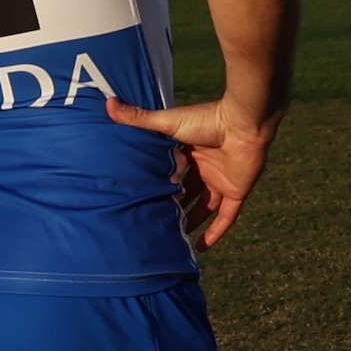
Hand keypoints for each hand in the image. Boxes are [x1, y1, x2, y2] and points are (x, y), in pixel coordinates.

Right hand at [107, 93, 279, 247]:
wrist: (243, 123)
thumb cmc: (207, 120)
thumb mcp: (168, 123)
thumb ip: (139, 118)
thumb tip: (107, 102)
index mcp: (189, 151)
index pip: (171, 172)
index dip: (158, 184)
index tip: (139, 198)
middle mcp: (205, 167)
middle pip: (187, 192)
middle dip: (173, 207)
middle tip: (152, 223)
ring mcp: (222, 180)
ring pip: (205, 207)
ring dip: (191, 222)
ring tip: (171, 240)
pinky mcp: (237, 192)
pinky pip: (226, 217)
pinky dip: (215, 232)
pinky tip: (200, 248)